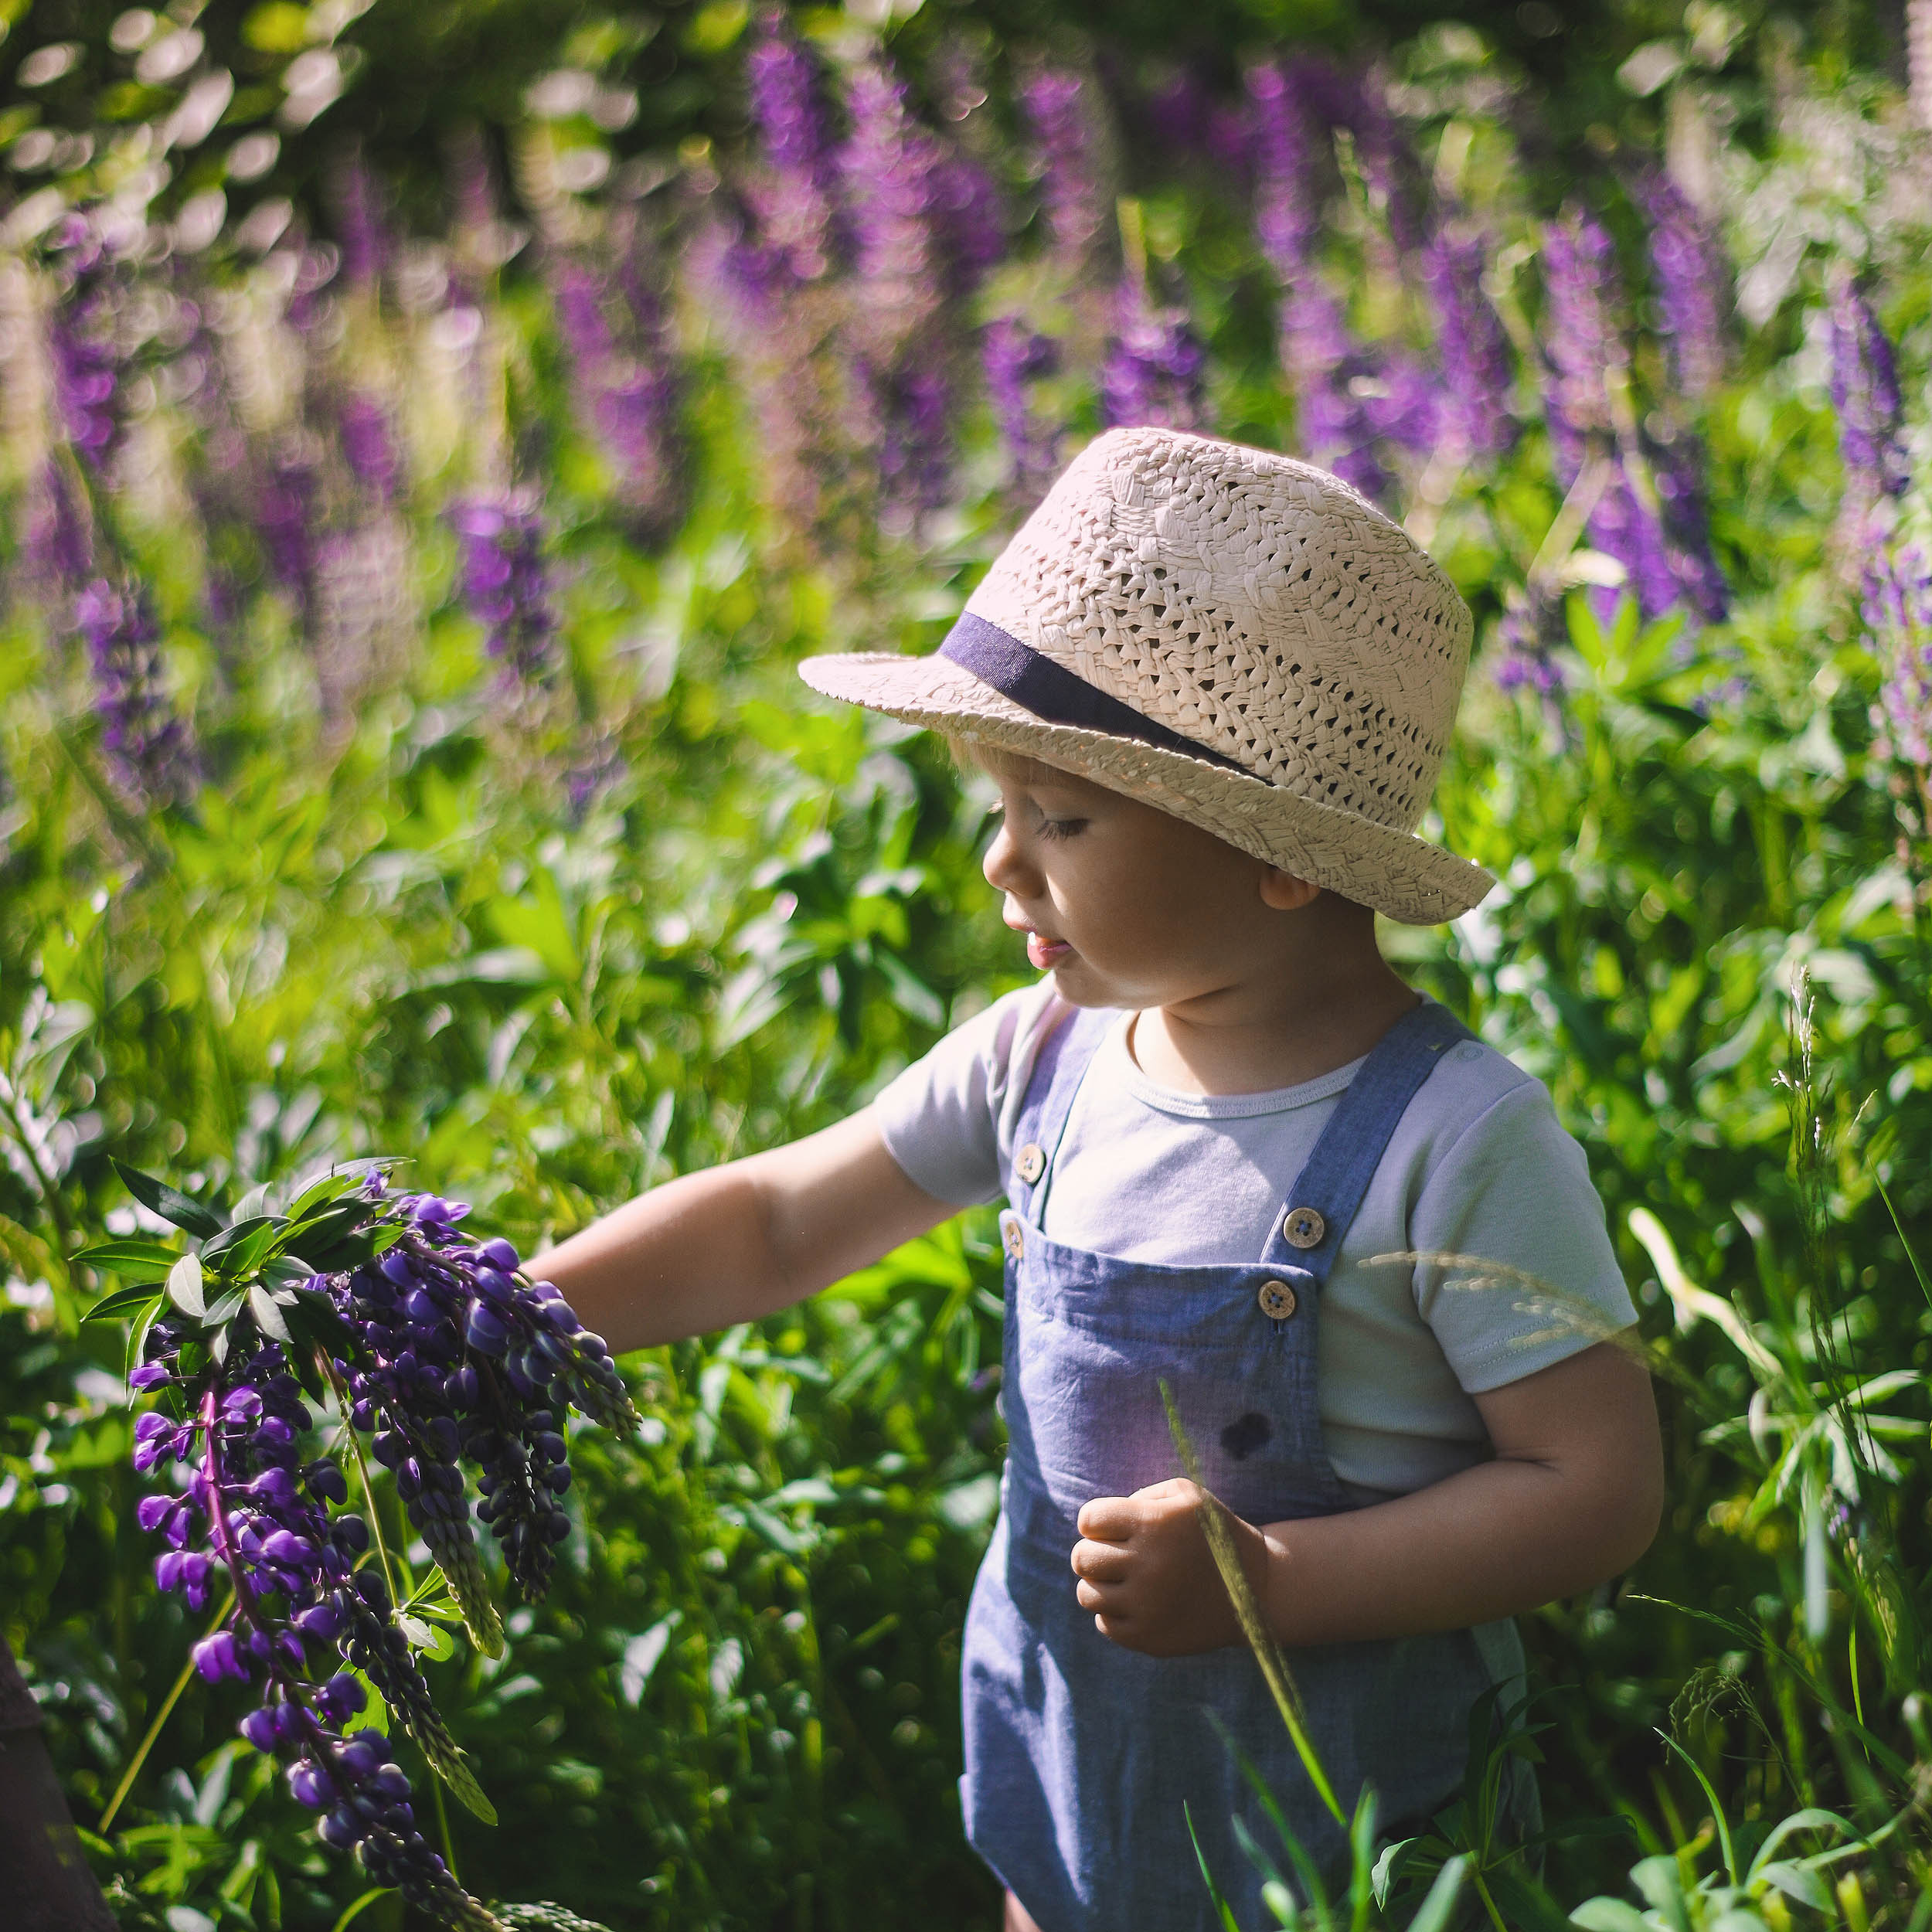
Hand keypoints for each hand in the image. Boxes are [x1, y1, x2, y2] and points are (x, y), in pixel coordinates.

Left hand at [1070, 1479, 1269, 1656]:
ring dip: (1101, 1584)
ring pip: (1086, 1594)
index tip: (1115, 1528)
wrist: (1257, 1590)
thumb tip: (1097, 1523)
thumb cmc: (1214, 1535)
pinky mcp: (1149, 1639)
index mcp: (1154, 1524)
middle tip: (1117, 1555)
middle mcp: (1148, 1565)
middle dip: (1094, 1552)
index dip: (1098, 1521)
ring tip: (1126, 1580)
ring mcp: (1147, 1606)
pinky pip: (1105, 1625)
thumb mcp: (1186, 1496)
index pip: (1089, 1519)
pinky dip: (1116, 1614)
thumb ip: (1139, 1498)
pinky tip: (1140, 1604)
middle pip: (1082, 1558)